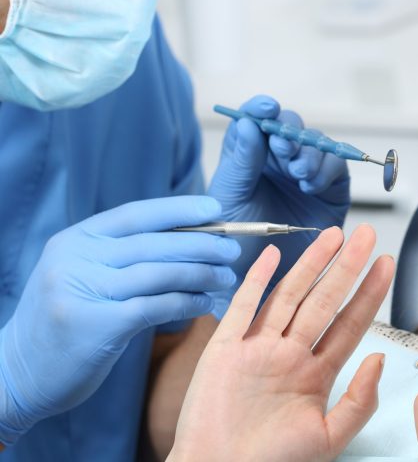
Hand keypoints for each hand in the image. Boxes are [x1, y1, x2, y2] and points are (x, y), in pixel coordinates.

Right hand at [0, 196, 240, 444]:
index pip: (136, 213)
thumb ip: (121, 253)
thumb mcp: (81, 273)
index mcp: (76, 239)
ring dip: (201, 274)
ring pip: (159, 273)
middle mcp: (76, 258)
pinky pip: (156, 307)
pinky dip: (187, 302)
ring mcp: (83, 291)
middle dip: (201, 244)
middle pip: (154, 243)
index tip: (215, 209)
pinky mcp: (95, 325)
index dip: (179, 209)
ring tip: (227, 278)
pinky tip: (206, 304)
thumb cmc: (64, 319)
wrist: (16, 372)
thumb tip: (188, 236)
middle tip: (232, 250)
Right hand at [169, 224, 393, 461]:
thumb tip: (380, 359)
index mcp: (315, 374)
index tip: (386, 264)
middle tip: (365, 236)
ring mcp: (258, 348)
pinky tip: (273, 257)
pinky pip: (243, 308)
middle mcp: (289, 354)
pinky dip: (256, 281)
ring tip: (332, 237)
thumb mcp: (329, 438)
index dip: (369, 293)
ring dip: (311, 265)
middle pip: (324, 301)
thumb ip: (359, 401)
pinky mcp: (225, 349)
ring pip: (290, 296)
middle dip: (346, 267)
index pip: (350, 323)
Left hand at [207, 95, 350, 313]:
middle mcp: (277, 163)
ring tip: (298, 172)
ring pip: (316, 145)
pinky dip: (326, 170)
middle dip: (289, 132)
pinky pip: (335, 169)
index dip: (261, 108)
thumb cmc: (233, 247)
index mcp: (248, 158)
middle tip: (284, 147)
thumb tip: (247, 125)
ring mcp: (304, 176)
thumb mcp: (229, 200)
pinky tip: (311, 183)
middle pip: (290, 128)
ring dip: (308, 152)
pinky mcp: (329, 192)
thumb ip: (239, 163)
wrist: (254, 287)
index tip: (264, 107)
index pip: (256, 121)